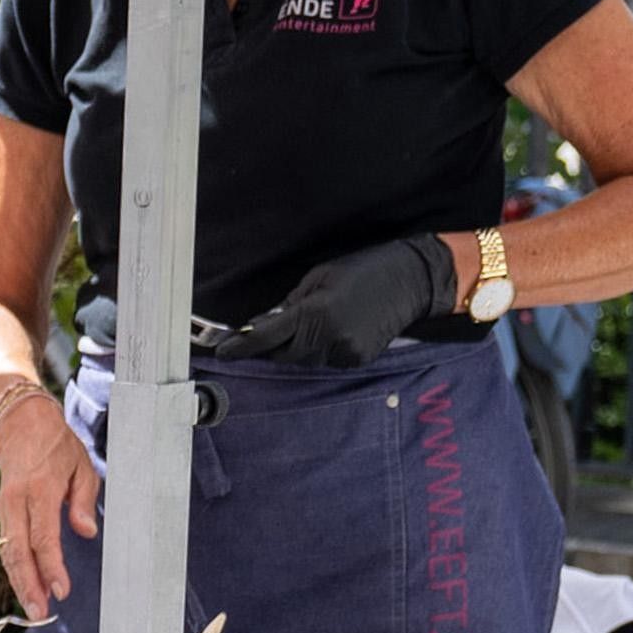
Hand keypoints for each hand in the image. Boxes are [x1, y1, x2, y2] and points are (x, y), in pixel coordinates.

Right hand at [0, 385, 100, 624]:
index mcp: (39, 488)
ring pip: (9, 552)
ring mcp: (5, 507)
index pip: (43, 536)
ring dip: (19, 582)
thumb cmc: (55, 443)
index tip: (61, 589)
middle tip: (39, 612)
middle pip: (19, 551)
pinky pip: (7, 545)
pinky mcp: (1, 512)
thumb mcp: (81, 465)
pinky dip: (15, 568)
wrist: (20, 422)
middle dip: (28, 585)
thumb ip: (83, 501)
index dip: (51, 566)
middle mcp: (16, 501)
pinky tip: (25, 585)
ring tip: (32, 607)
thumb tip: (86, 532)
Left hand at [223, 233, 459, 367]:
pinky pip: (326, 361)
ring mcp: (345, 352)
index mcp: (316, 312)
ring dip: (299, 348)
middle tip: (271, 332)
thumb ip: (289, 305)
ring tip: (317, 323)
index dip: (242, 346)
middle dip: (272, 346)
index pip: (267, 336)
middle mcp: (329, 337)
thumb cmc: (361, 271)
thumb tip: (260, 325)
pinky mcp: (357, 360)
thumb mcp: (319, 278)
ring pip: (304, 360)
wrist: (410, 280)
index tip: (222, 351)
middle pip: (282, 355)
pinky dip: (321, 350)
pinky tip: (335, 332)